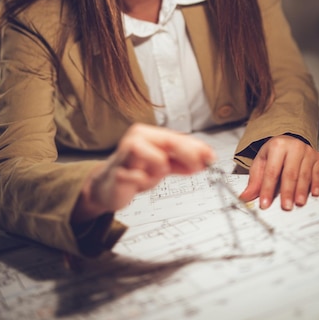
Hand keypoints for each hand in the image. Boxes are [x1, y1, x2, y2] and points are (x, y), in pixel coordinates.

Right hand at [71, 123, 215, 222]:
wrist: (107, 186)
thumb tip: (205, 160)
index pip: (177, 138)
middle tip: (199, 166)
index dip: (196, 147)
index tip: (211, 156)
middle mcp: (136, 138)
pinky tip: (138, 182)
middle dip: (188, 154)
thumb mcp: (162, 165)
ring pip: (157, 159)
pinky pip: (139, 177)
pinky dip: (143, 181)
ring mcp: (125, 153)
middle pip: (170, 142)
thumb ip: (182, 162)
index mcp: (147, 134)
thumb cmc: (134, 170)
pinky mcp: (118, 171)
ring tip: (150, 175)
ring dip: (159, 170)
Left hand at [239, 135, 318, 210]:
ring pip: (304, 174)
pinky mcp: (318, 158)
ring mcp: (307, 152)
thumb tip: (245, 197)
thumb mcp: (262, 162)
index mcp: (277, 146)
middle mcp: (294, 147)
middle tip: (286, 206)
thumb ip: (255, 180)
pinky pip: (318, 173)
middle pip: (289, 173)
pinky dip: (316, 184)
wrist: (290, 140)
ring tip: (298, 202)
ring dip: (302, 190)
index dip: (267, 189)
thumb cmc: (275, 152)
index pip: (271, 171)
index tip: (265, 203)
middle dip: (287, 191)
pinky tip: (314, 193)